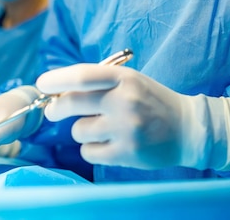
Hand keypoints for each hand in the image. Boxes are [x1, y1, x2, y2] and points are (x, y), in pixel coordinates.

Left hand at [36, 64, 229, 170]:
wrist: (187, 128)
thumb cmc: (151, 99)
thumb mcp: (130, 80)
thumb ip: (99, 82)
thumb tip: (59, 90)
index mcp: (124, 78)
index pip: (82, 75)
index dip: (57, 79)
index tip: (42, 83)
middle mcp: (124, 101)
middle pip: (72, 102)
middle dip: (56, 108)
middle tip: (53, 111)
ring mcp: (125, 128)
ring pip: (78, 130)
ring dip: (81, 129)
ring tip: (99, 127)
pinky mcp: (126, 153)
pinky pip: (89, 152)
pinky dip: (91, 148)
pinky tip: (107, 142)